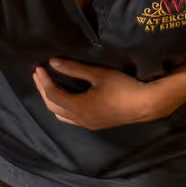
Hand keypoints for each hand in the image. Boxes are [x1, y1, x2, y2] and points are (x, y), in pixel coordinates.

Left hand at [32, 60, 168, 130]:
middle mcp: (80, 120)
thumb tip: (53, 62)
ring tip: (49, 86)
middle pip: (52, 106)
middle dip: (43, 90)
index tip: (38, 67)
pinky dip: (63, 108)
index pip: (52, 94)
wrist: (147, 104)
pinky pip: (72, 119)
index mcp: (78, 108)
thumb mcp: (98, 74)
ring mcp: (88, 124)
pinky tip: (67, 98)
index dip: (43, 80)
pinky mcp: (96, 124)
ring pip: (61, 115)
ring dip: (52, 101)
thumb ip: (74, 69)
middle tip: (38, 75)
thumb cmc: (124, 87)